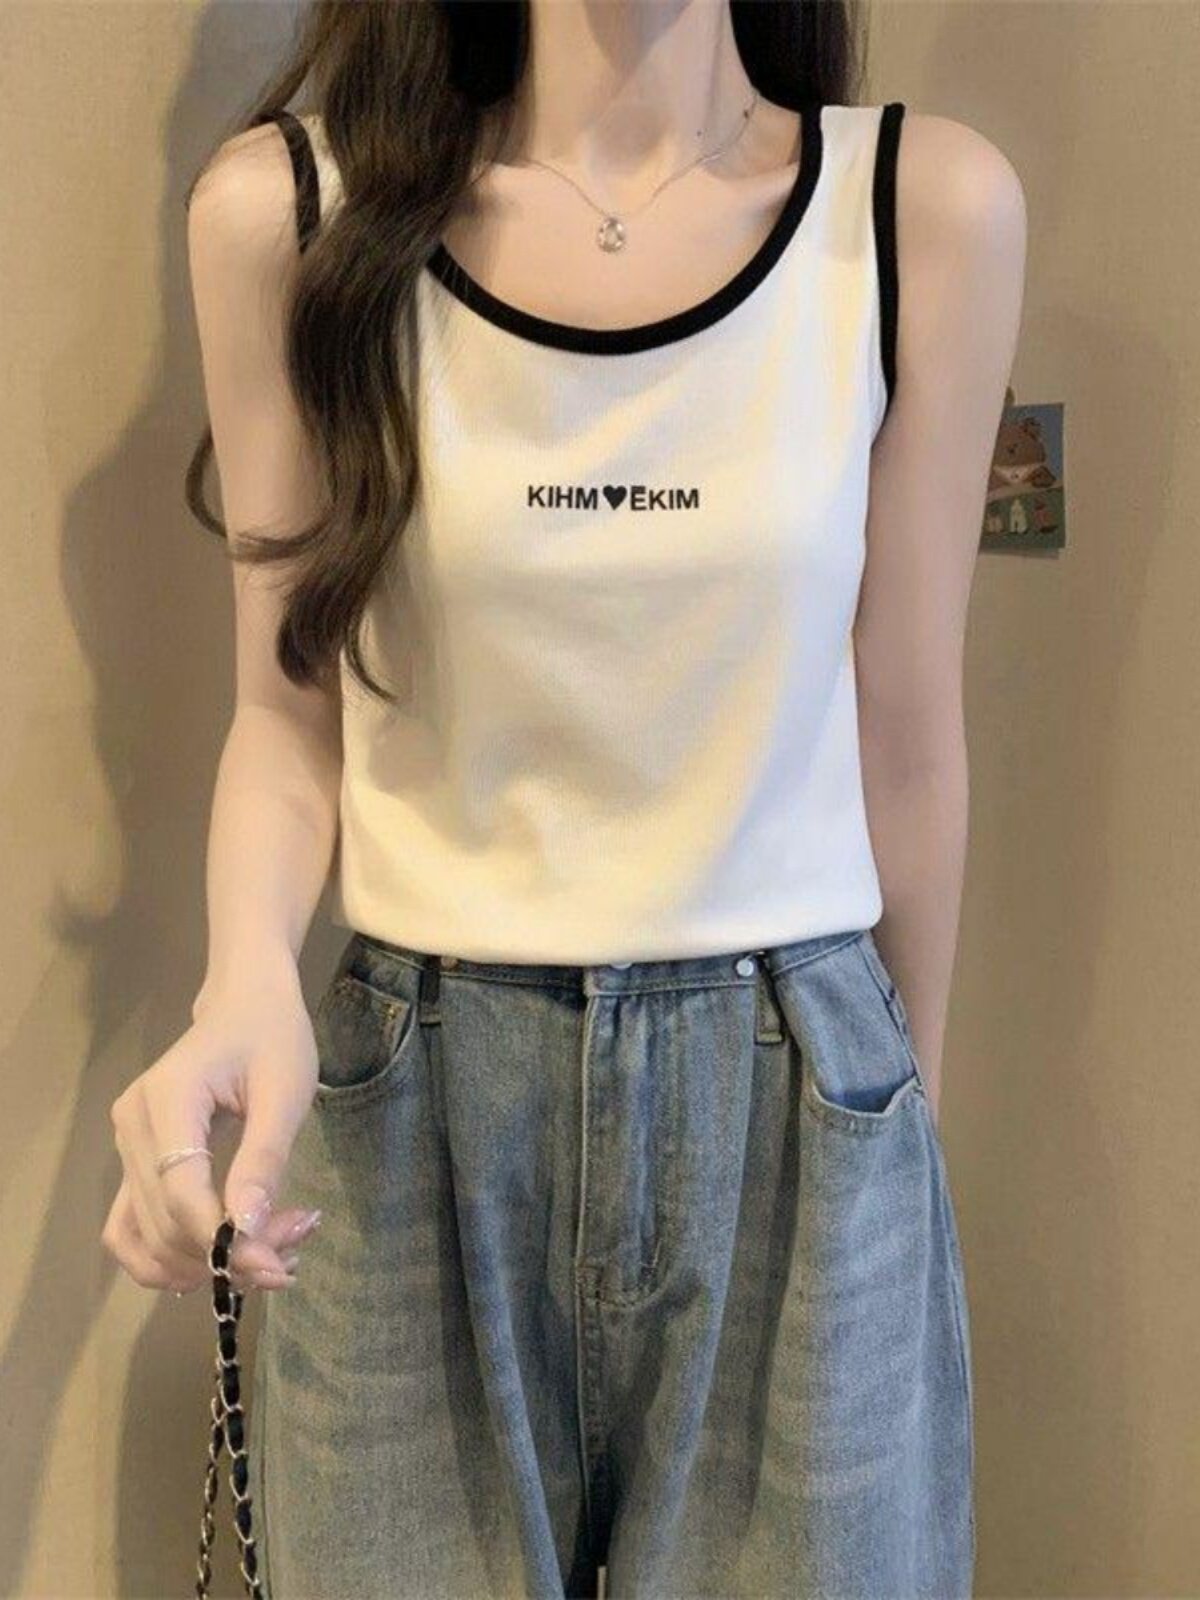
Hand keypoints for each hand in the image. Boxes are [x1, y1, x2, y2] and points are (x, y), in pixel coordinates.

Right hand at [103, 960, 320, 1294]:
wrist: (245, 1003)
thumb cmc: (272, 1037)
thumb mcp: (285, 1091)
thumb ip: (264, 1158)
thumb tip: (247, 1230)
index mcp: (167, 1099)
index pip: (181, 1192)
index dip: (225, 1240)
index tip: (279, 1266)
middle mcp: (132, 1126)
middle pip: (165, 1222)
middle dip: (228, 1253)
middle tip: (293, 1251)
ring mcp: (125, 1146)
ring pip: (145, 1237)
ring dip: (203, 1264)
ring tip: (270, 1255)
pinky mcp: (133, 1163)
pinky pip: (132, 1229)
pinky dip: (172, 1257)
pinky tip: (223, 1259)